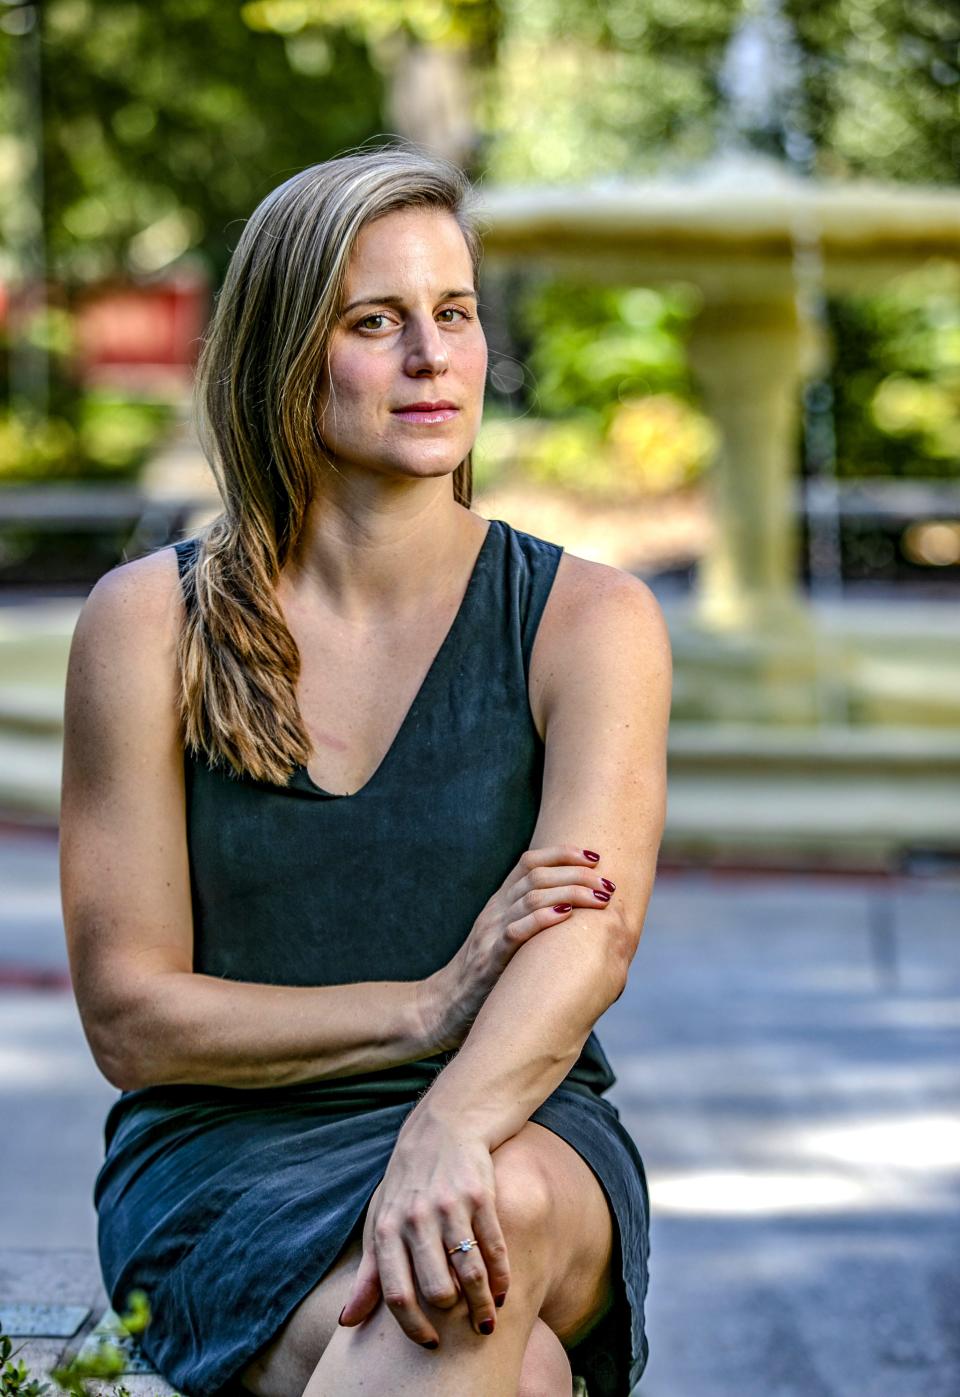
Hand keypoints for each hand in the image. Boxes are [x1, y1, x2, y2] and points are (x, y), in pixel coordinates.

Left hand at [338, 1108, 508, 1346]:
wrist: (444, 1126)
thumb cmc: (407, 1182)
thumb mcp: (380, 1220)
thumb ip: (369, 1273)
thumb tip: (347, 1321)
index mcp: (386, 1229)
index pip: (395, 1293)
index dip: (413, 1326)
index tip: (429, 1344)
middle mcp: (415, 1219)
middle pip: (437, 1289)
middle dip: (454, 1318)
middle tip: (464, 1328)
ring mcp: (449, 1207)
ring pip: (470, 1272)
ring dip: (483, 1304)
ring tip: (488, 1320)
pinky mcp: (480, 1195)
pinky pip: (494, 1247)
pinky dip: (502, 1275)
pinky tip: (504, 1290)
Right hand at [421, 843, 616, 1051]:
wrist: (443, 1006)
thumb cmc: (484, 975)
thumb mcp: (504, 938)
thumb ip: (530, 921)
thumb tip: (577, 913)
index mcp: (499, 902)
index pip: (529, 862)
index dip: (563, 853)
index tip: (595, 857)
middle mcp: (495, 910)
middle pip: (537, 875)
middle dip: (577, 874)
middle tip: (607, 883)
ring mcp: (491, 932)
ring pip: (532, 897)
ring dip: (572, 893)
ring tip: (600, 898)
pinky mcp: (490, 959)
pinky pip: (516, 931)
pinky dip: (543, 919)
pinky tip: (566, 915)